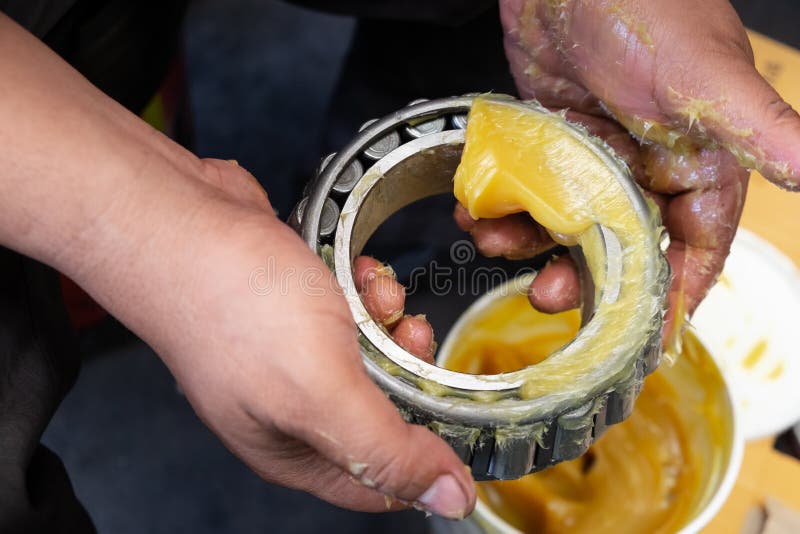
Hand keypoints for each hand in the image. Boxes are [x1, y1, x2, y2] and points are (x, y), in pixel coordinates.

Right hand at [0, 13, 470, 518]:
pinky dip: (365, 291)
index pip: (380, 483)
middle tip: (407, 333)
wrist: (179, 220)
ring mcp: (290, 356)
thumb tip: (450, 500)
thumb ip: (386, 451)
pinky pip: (352, 313)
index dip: (425, 458)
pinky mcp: (292, 310)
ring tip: (374, 290)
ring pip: (370, 356)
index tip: (453, 411)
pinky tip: (357, 269)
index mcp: (294, 450)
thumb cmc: (236, 306)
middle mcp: (292, 409)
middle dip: (406, 370)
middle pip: (382, 412)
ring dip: (387, 321)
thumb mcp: (321, 390)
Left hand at [461, 0, 799, 334]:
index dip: (676, 291)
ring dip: (530, 243)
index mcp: (697, 162)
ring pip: (567, 224)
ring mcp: (594, 155)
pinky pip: (529, 191)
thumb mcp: (703, 76)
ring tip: (494, 242)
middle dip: (584, 277)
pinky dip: (505, 207)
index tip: (647, 333)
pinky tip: (479, 213)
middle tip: (546, 296)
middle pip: (622, 248)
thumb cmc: (648, 6)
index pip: (696, 245)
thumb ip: (756, 127)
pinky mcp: (550, 141)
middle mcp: (647, 165)